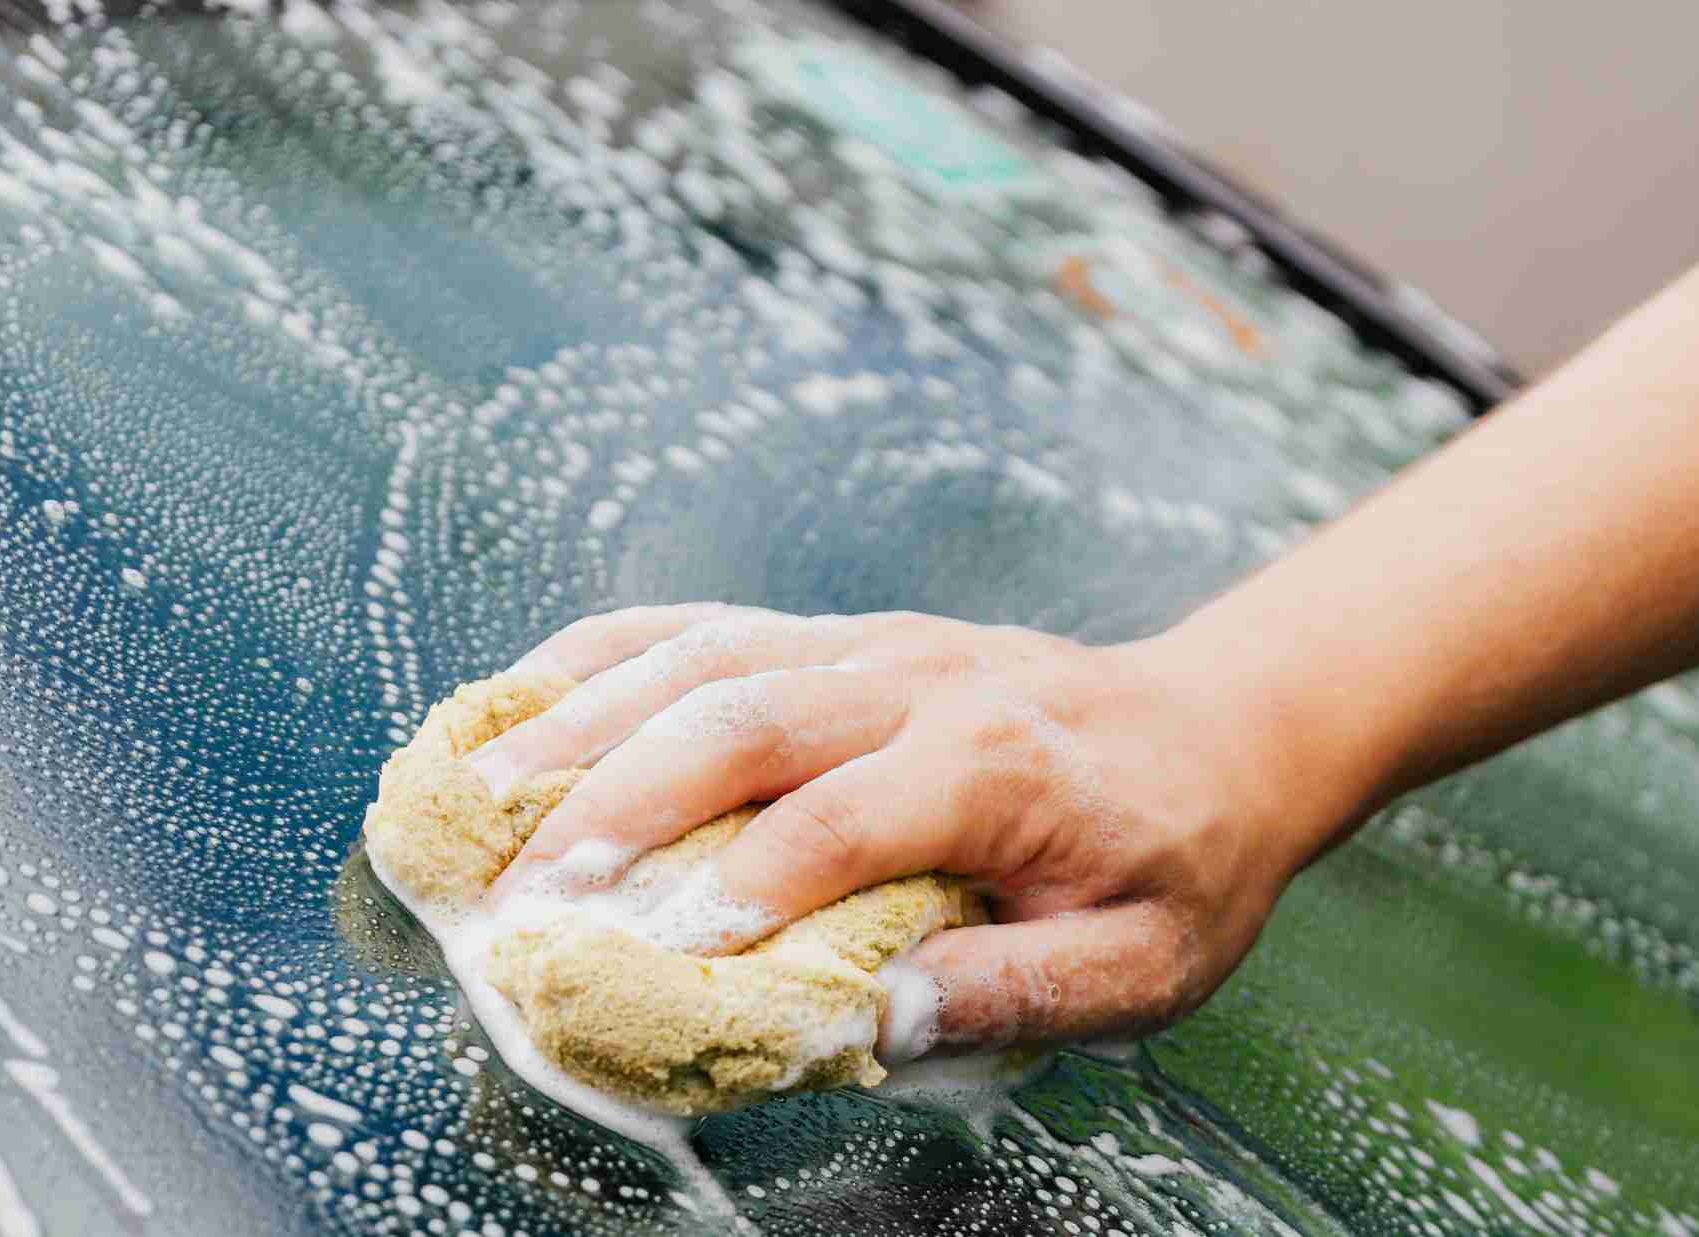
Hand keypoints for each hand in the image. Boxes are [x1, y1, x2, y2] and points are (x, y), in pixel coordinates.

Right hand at [466, 604, 1375, 1060]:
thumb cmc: (1176, 860)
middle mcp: (921, 682)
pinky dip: (604, 658)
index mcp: (999, 765)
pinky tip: (522, 702)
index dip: (746, 885)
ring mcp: (873, 645)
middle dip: (619, 801)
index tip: (653, 956)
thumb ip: (1023, 989)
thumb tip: (879, 1019)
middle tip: (526, 890)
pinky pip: (707, 627)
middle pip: (745, 716)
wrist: (1218, 728)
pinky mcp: (842, 637)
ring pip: (706, 657)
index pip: (847, 816)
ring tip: (480, 795)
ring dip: (583, 721)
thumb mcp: (1147, 963)